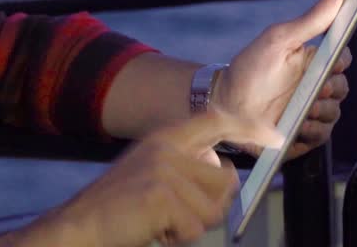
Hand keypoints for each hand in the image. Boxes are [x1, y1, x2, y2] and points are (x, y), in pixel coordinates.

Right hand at [0, 110, 283, 246]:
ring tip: (160, 222)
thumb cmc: (117, 208)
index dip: (247, 126)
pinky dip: (176, 238)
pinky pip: (194, 228)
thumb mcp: (150, 173)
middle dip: (209, 209)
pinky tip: (152, 229)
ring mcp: (163, 170)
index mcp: (163, 138)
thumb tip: (223, 174)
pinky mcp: (160, 195)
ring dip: (190, 227)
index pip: (214, 120)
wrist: (81, 225)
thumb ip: (184, 167)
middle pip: (224, 182)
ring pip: (212, 209)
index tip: (275, 136)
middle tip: (175, 216)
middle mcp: (165, 147)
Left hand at [213, 0, 351, 158]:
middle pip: (343, 88)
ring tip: (300, 109)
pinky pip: (320, 136)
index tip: (333, 62)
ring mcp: (309, 112)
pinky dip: (310, 132)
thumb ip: (311, 19)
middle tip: (317, 89)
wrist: (223, 105)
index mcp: (311, 61)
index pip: (342, 59)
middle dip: (332, 89)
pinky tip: (294, 126)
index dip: (342, 61)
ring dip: (321, 112)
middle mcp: (314, 87)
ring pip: (334, 114)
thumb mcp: (278, 40)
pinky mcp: (302, 135)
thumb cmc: (249, 68)